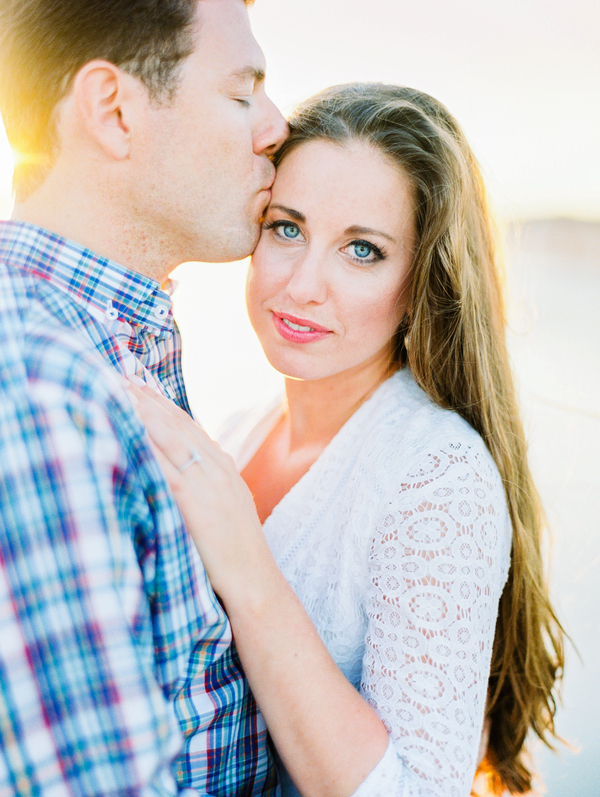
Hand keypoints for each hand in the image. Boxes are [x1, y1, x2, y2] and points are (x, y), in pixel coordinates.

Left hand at [128, 383, 267, 598]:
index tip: (136, 382)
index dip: (160, 401)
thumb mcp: (226, 505)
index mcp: (222, 465)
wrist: (254, 579)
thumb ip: (206, 483)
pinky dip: (143, 445)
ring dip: (140, 411)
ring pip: (168, 436)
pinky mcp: (193, 500)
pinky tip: (123, 430)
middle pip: (174, 422)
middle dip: (145, 396)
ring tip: (115, 389)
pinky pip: (162, 466)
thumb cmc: (235, 550)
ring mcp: (206, 481)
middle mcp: (215, 466)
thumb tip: (180, 470)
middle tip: (117, 373)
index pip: (186, 424)